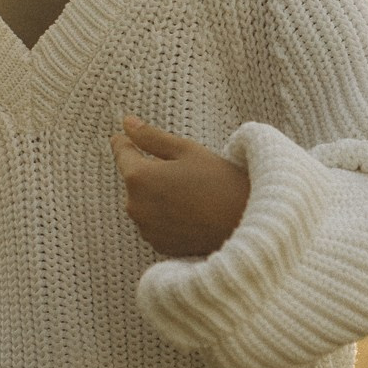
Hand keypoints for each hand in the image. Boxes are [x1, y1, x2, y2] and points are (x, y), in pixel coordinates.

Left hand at [111, 115, 250, 256]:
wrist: (246, 224)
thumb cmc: (220, 182)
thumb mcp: (187, 150)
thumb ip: (151, 137)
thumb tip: (126, 122)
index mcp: (139, 177)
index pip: (121, 152)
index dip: (127, 141)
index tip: (131, 137)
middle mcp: (135, 205)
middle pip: (135, 180)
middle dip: (151, 172)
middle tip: (185, 171)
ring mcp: (146, 228)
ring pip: (145, 202)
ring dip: (158, 195)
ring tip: (191, 194)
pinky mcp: (158, 245)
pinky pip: (155, 223)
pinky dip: (167, 215)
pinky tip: (191, 212)